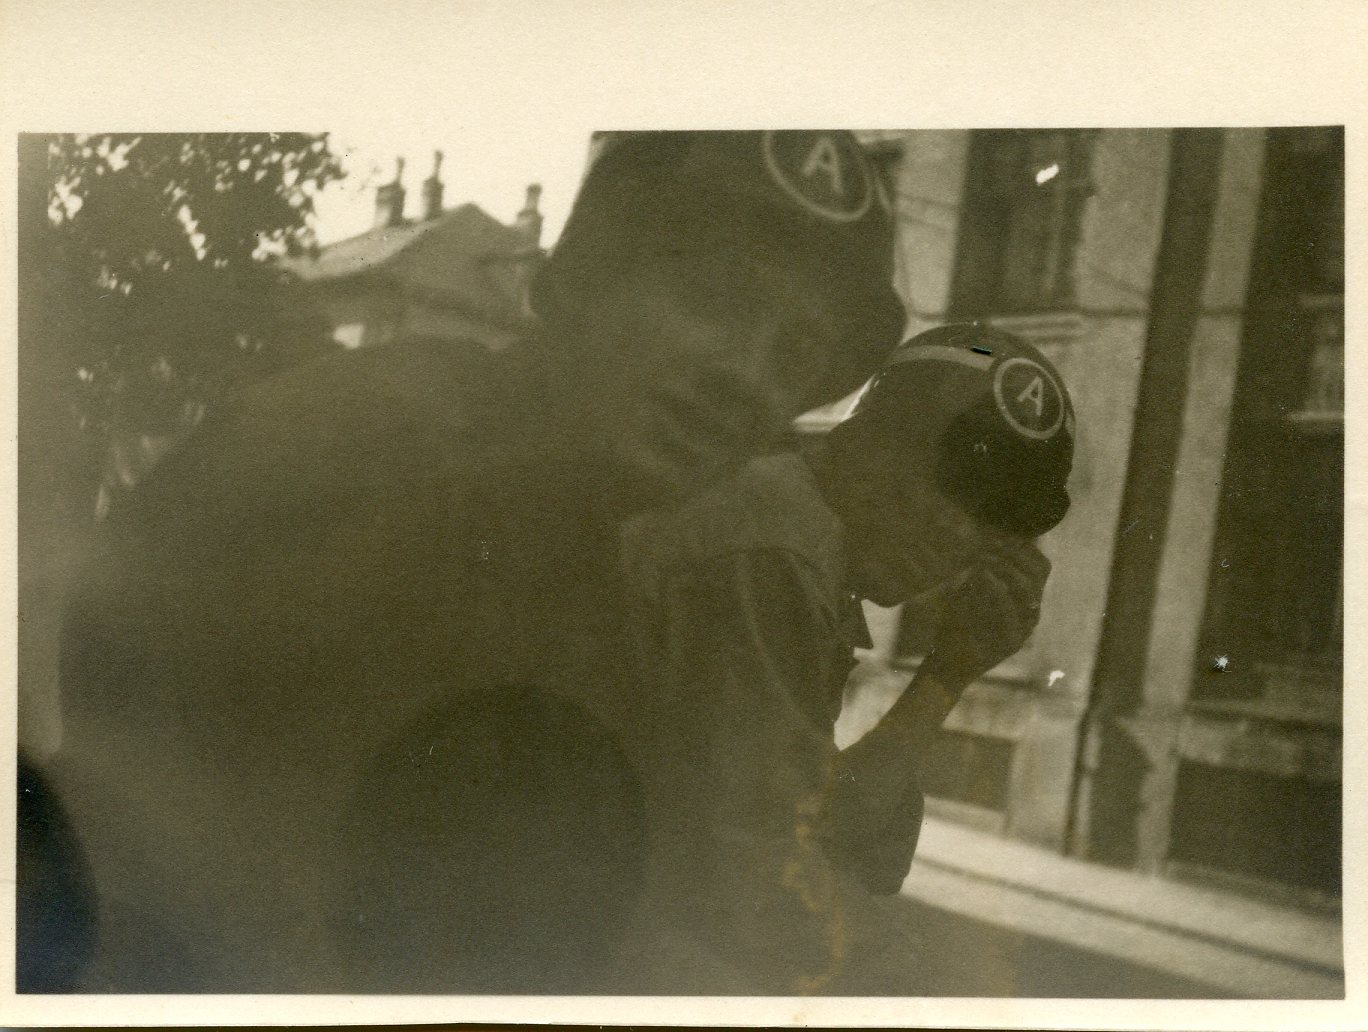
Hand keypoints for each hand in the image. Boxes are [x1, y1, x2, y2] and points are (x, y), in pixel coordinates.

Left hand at [922, 537, 1050, 686]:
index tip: (999, 535)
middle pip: (1040, 573)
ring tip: (983, 558)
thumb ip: (980, 570)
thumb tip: (983, 539)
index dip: (1024, 546)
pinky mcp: (1013, 641)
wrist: (947, 662)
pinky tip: (982, 575)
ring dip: (1006, 567)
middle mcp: (1030, 611)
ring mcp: (1024, 627)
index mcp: (1024, 598)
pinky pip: (1012, 610)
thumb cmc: (957, 624)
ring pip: (1030, 589)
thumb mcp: (968, 591)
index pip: (1040, 565)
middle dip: (1016, 553)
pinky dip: (997, 589)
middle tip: (990, 545)